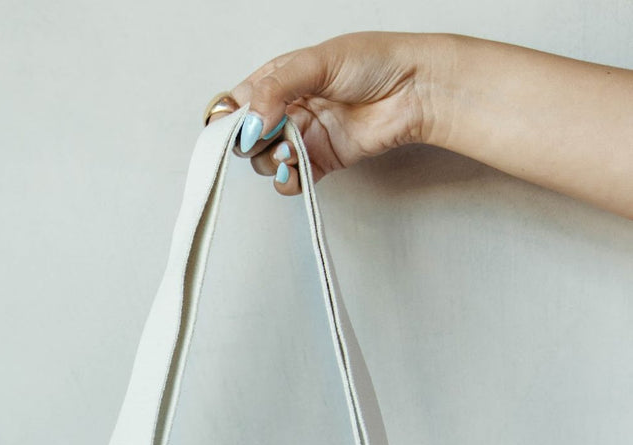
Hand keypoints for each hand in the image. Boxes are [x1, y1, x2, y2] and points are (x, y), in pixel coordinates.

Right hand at [229, 32, 441, 194]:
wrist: (415, 91)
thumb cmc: (375, 62)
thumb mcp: (317, 61)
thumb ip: (277, 89)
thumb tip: (250, 122)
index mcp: (281, 79)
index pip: (238, 104)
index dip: (231, 119)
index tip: (236, 127)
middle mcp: (288, 110)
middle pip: (246, 138)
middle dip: (251, 142)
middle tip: (268, 135)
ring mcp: (302, 137)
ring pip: (264, 162)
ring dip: (271, 161)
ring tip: (290, 151)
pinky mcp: (318, 162)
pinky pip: (289, 180)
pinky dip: (286, 180)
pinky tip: (295, 170)